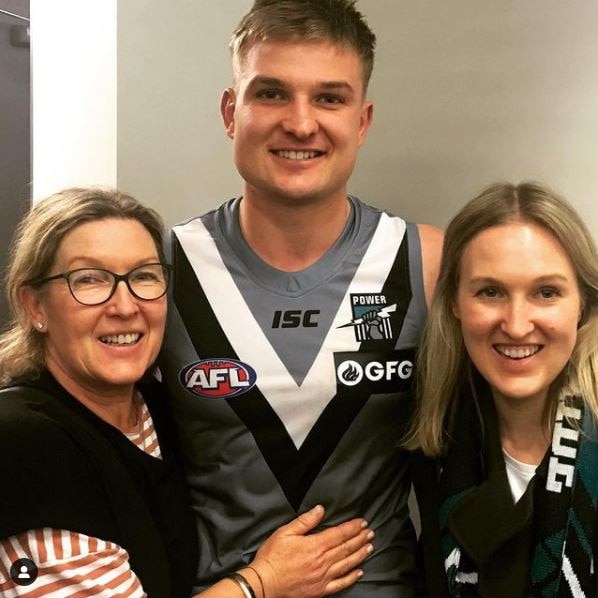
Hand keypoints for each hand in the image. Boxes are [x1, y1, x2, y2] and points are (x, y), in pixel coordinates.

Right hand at [247, 505, 372, 597]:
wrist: (265, 583)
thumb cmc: (273, 556)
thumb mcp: (285, 532)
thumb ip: (305, 521)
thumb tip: (320, 509)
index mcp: (315, 545)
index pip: (339, 534)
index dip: (353, 527)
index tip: (362, 522)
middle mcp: (323, 561)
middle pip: (346, 548)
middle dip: (360, 538)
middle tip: (370, 532)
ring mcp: (323, 577)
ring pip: (347, 564)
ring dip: (360, 554)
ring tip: (370, 547)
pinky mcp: (320, 590)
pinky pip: (341, 584)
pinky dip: (351, 577)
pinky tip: (359, 572)